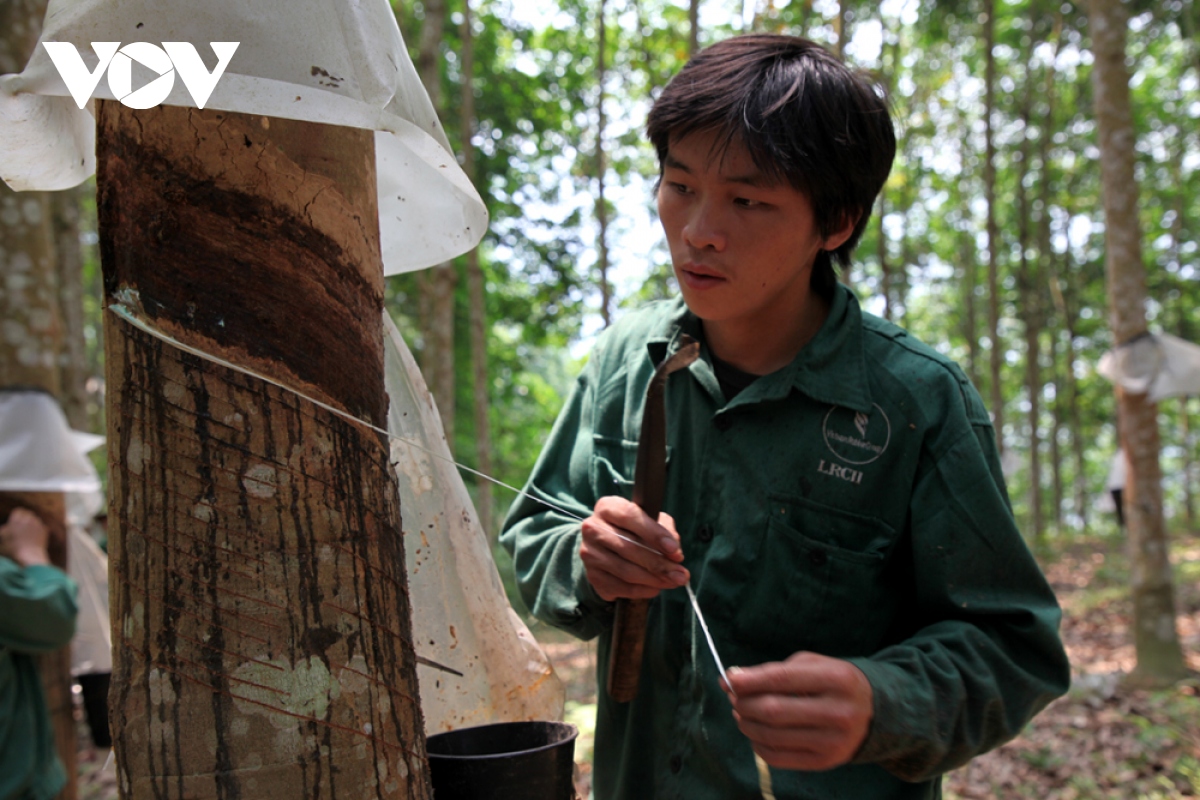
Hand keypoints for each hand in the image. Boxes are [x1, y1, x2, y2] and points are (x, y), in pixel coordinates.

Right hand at [0, 508, 51, 567]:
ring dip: (32, 523)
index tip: (13, 523)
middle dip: (24, 519)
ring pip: (35, 519)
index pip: (18, 511)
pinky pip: (41, 526)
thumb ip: (3, 530)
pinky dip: (38, 530)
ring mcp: (39, 524)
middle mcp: (29, 518)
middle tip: (20, 527)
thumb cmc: (12, 548)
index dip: (15, 516)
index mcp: (18, 518)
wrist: (30, 555)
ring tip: (27, 533)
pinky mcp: (45, 530)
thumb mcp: (2, 538)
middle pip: (27, 514)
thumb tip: (5, 528)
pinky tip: (34, 537)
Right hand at [580, 496, 688, 600]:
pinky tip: (656, 588)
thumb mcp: (650, 520)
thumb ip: (665, 530)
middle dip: (660, 564)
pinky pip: (621, 587)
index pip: (630, 516)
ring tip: (674, 582)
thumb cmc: (633, 529)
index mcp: (607, 508)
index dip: (654, 534)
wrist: (606, 545)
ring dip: (654, 580)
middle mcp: (593, 529)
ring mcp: (590, 554)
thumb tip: (675, 553)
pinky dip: (642, 591)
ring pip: (626, 571)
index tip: (674, 549)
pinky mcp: (592, 576)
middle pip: (629, 548)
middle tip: (681, 575)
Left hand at [724, 651, 872, 771]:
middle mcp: (838, 712)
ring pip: (772, 736)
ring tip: (741, 712)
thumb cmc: (834, 682)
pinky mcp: (824, 762)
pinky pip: (778, 757)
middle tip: (733, 696)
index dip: (749, 680)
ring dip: (746, 723)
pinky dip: (757, 744)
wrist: (873, 713)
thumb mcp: (814, 664)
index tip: (729, 678)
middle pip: (773, 711)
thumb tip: (734, 679)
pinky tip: (755, 732)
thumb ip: (775, 670)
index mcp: (837, 679)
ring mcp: (832, 741)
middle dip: (744, 703)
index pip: (781, 680)